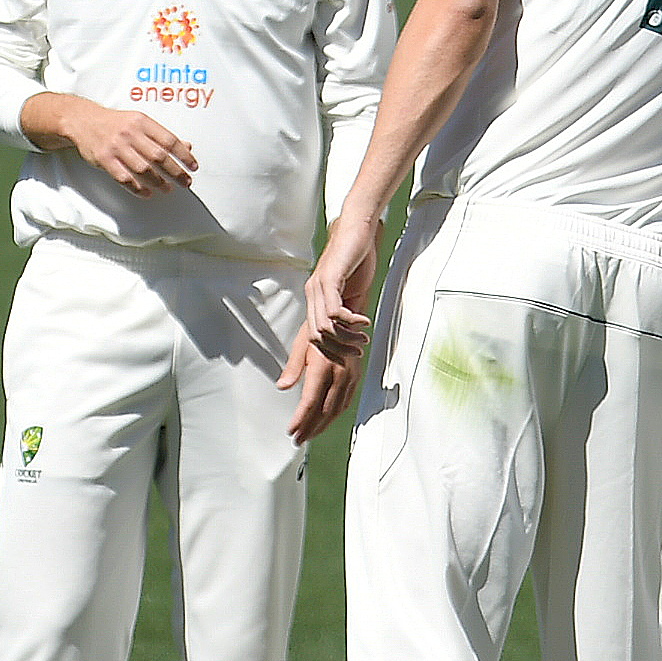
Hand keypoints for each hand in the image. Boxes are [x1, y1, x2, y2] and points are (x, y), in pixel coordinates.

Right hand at [56, 96, 194, 193]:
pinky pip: (124, 178)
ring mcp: (117, 147)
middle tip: (186, 182)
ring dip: (159, 181)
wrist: (83, 120)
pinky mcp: (104, 160)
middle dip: (176, 172)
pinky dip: (137, 188)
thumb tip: (186, 146)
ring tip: (168, 188)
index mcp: (142, 122)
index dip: (184, 155)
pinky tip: (146, 192)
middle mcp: (130, 133)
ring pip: (143, 169)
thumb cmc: (114, 123)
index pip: (169, 140)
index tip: (193, 166)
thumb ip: (161, 135)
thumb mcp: (139, 122)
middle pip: (159, 156)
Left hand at [282, 213, 384, 441]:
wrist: (354, 231)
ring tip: (360, 349)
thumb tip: (342, 358)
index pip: (308, 364)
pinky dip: (348, 321)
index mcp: (315, 319)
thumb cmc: (351, 268)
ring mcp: (318, 293)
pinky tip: (363, 326)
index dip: (303, 397)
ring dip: (343, 348)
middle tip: (306, 425)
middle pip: (310, 359)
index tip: (298, 428)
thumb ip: (343, 330)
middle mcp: (312, 309)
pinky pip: (333, 309)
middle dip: (308, 396)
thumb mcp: (347, 306)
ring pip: (321, 336)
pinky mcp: (329, 277)